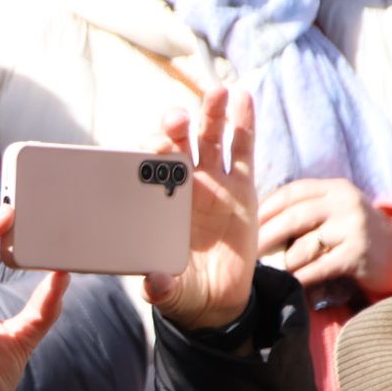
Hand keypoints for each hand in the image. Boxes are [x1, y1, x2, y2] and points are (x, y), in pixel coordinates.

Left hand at [143, 87, 258, 330]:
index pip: (148, 168)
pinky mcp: (243, 187)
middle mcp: (183, 186)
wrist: (216, 299)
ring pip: (210, 138)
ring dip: (211, 113)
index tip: (150, 147)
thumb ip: (161, 288)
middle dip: (175, 127)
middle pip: (177, 145)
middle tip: (176, 118)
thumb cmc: (184, 289)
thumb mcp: (172, 292)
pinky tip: (243, 98)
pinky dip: (244, 122)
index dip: (148, 154)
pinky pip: (243, 148)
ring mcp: (214, 182)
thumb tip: (154, 284)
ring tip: (217, 91)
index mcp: (157, 203)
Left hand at [258, 178, 391, 296]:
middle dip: (266, 237)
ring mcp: (353, 228)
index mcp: (335, 188)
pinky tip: (290, 284)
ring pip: (303, 247)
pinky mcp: (357, 255)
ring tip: (269, 270)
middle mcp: (345, 203)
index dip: (265, 208)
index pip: (291, 192)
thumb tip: (257, 220)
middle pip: (293, 218)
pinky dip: (299, 278)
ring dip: (283, 262)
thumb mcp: (335, 210)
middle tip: (248, 252)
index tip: (245, 224)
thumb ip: (305, 208)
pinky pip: (317, 268)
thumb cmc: (355, 232)